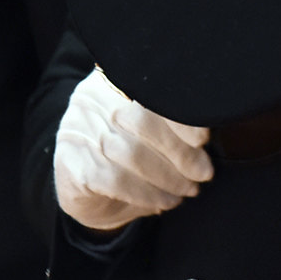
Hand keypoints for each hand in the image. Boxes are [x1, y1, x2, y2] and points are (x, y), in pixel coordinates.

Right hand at [54, 66, 213, 231]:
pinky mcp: (70, 164)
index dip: (182, 117)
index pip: (153, 92)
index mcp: (117, 78)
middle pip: (143, 122)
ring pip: (131, 154)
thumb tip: (209, 133)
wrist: (87, 188)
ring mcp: (77, 129)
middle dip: (181, 152)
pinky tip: (165, 201)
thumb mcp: (152, 125)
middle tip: (204, 172)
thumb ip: (174, 117)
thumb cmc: (131, 149)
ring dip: (168, 177)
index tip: (204, 139)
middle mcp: (92, 97)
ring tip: (189, 189)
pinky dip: (146, 193)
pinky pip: (114, 180)